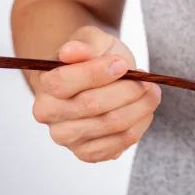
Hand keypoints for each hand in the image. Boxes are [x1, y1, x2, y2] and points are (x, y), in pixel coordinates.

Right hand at [30, 26, 160, 161]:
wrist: (94, 82)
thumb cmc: (92, 59)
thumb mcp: (91, 41)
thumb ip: (83, 45)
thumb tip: (71, 51)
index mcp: (43, 84)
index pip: (63, 82)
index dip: (96, 73)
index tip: (122, 64)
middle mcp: (49, 115)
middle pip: (92, 105)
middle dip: (127, 90)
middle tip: (146, 80)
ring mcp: (67, 138)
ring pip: (112, 124)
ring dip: (140, 106)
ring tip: (151, 91)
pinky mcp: (88, 153)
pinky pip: (122, 141)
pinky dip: (141, 124)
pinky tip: (143, 110)